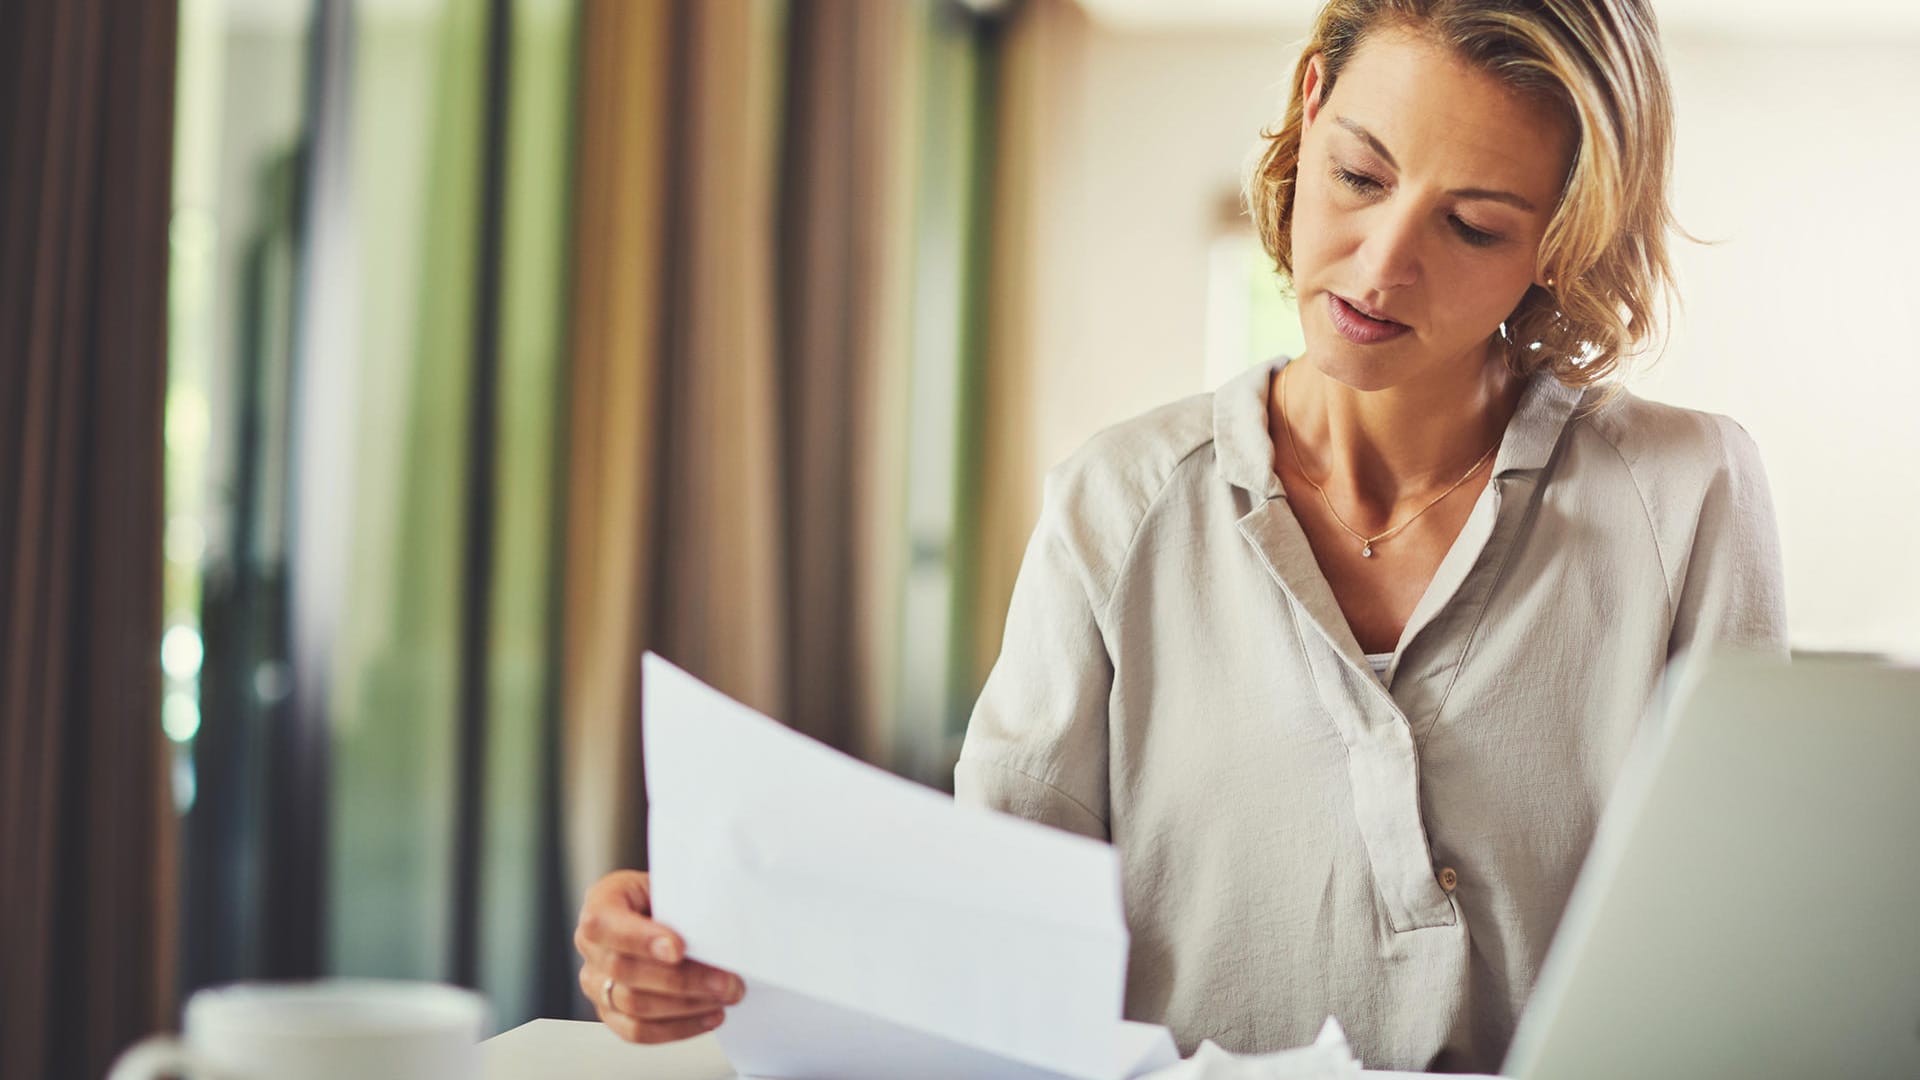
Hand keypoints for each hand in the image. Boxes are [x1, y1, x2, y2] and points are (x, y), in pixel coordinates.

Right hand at [575, 870, 745, 1042]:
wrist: (663, 913)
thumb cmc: (669, 897)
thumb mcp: (673, 885)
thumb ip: (684, 904)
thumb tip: (716, 932)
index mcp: (601, 903)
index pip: (605, 923)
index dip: (641, 939)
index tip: (679, 949)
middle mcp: (592, 945)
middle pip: (624, 970)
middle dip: (683, 979)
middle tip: (726, 982)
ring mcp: (596, 982)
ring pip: (633, 1005)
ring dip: (687, 1006)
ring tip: (724, 997)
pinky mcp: (611, 1012)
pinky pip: (638, 1031)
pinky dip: (678, 1028)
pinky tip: (708, 1016)